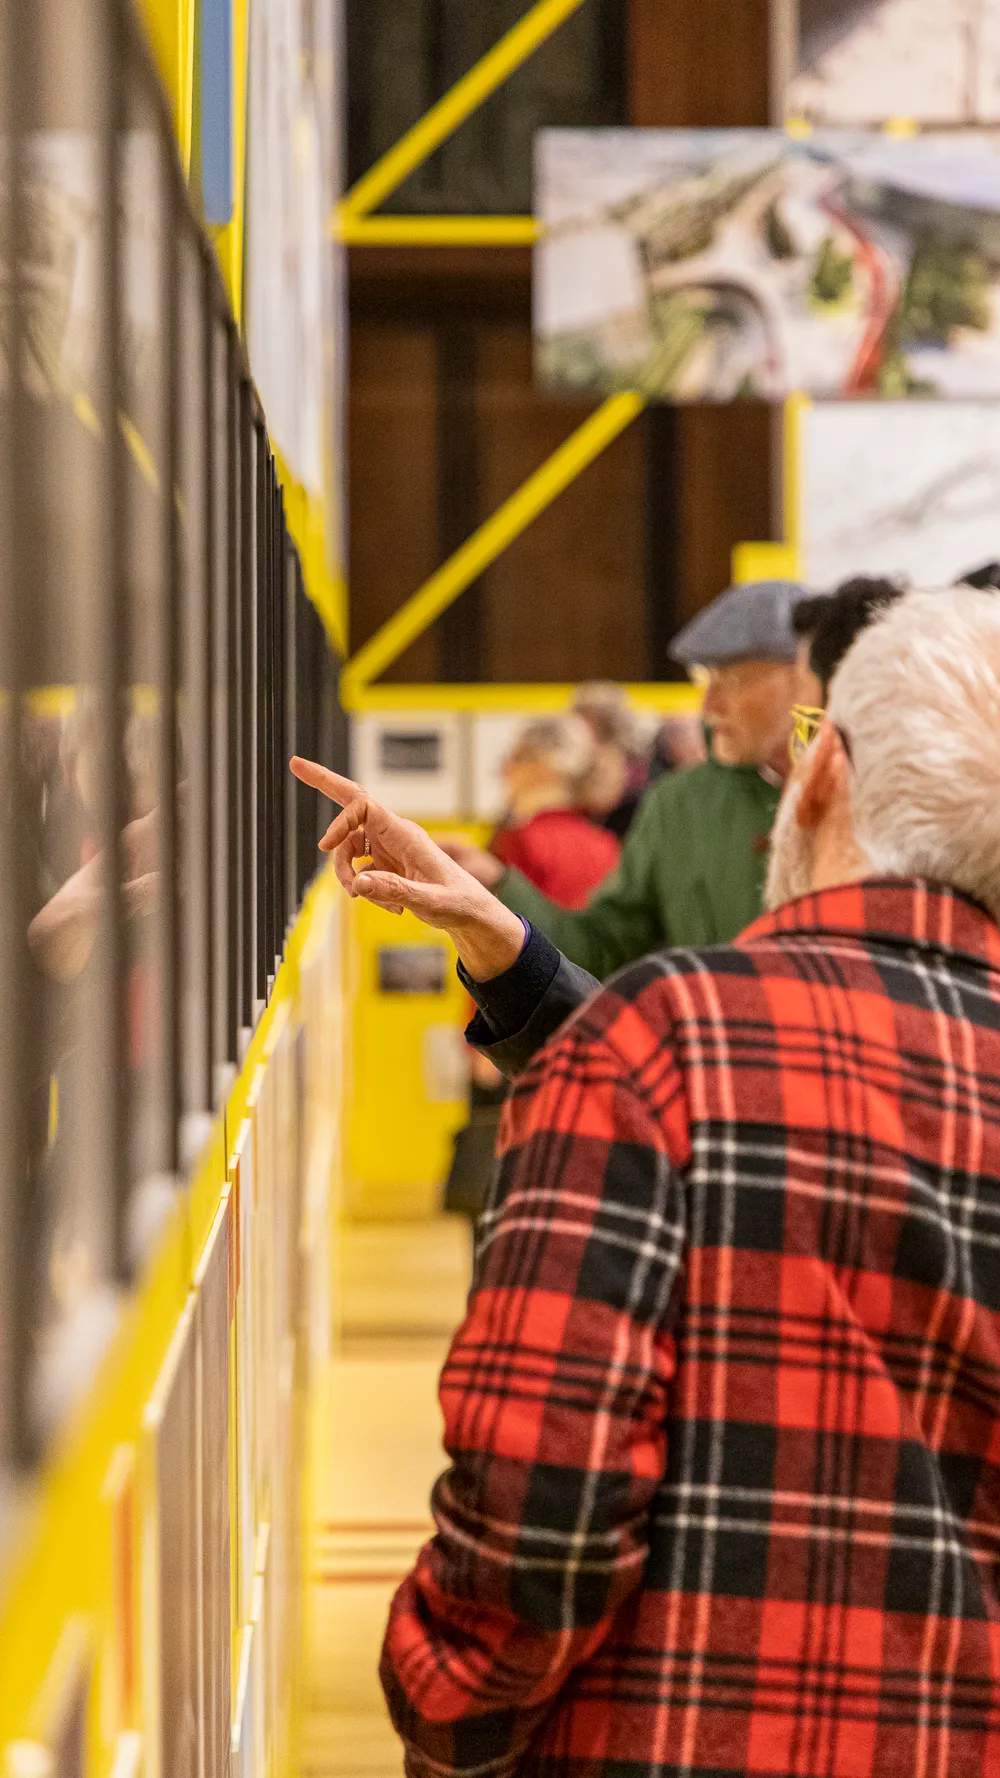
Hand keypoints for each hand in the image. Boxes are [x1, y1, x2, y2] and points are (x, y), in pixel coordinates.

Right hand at [289, 757, 525, 981]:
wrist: (470, 915)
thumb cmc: (458, 902)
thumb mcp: (429, 901)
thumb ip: (395, 891)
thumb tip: (359, 884)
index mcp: (405, 834)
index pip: (364, 808)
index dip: (340, 821)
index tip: (324, 846)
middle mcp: (394, 835)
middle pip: (351, 807)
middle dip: (325, 784)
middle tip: (295, 763)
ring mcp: (389, 850)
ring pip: (348, 849)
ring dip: (347, 875)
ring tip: (363, 898)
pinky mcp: (387, 866)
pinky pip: (360, 871)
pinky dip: (365, 890)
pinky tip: (392, 909)